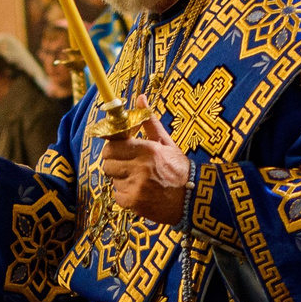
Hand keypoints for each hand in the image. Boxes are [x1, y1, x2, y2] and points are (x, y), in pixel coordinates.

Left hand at [99, 106, 190, 223]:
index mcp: (148, 150)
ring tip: (138, 181)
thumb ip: (150, 123)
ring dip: (122, 180)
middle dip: (115, 165)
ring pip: (113, 180)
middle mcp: (141, 167)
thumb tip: (140, 98)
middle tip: (127, 167)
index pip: (112, 147)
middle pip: (108, 164)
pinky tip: (139, 193)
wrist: (193, 198)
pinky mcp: (136, 203)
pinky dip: (125, 196)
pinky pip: (117, 196)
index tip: (119, 152)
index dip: (112, 150)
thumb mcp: (166, 144)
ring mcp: (137, 186)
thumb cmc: (179, 169)